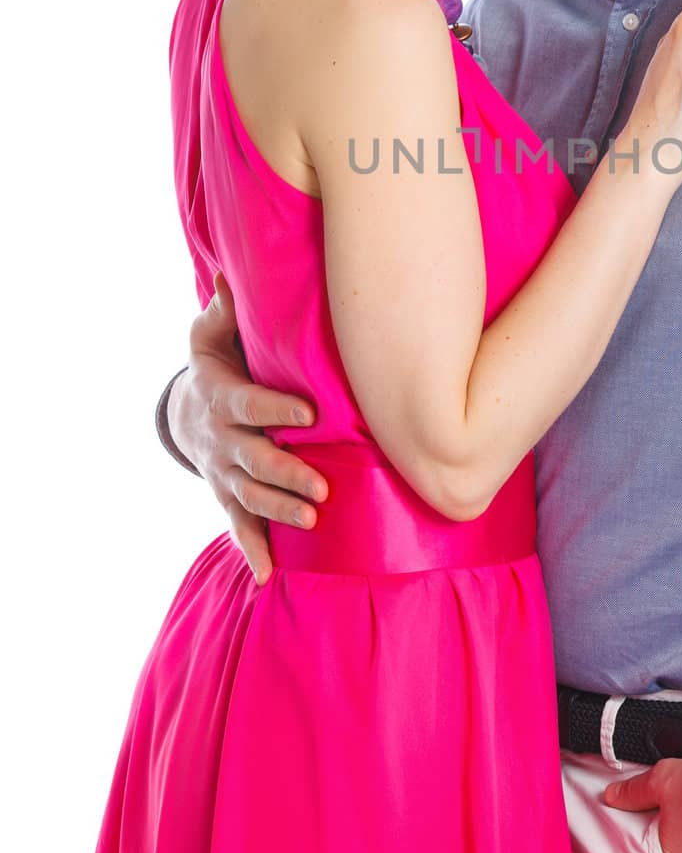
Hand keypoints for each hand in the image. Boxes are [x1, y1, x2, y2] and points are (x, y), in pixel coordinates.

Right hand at [170, 272, 328, 584]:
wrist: (188, 410)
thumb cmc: (216, 362)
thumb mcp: (212, 332)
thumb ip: (224, 310)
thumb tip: (232, 276)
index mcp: (221, 396)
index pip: (250, 404)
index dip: (277, 409)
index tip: (310, 413)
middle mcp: (222, 439)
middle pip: (254, 459)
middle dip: (287, 473)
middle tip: (322, 486)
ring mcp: (224, 472)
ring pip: (251, 496)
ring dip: (280, 510)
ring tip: (312, 521)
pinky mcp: (227, 496)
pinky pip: (238, 526)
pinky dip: (253, 551)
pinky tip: (269, 575)